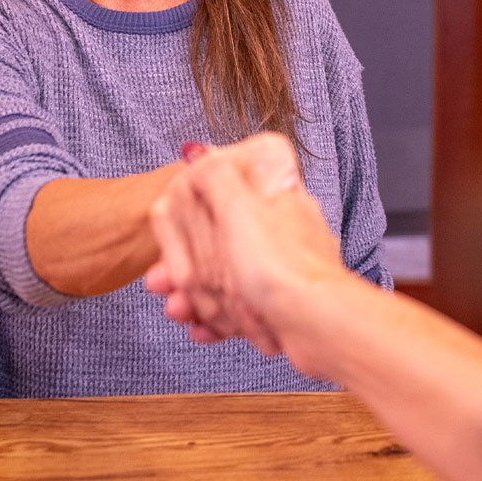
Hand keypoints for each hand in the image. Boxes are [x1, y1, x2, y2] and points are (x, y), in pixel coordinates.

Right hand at [145, 132, 344, 374]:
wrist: (317, 326)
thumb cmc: (282, 266)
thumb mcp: (236, 206)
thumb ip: (214, 174)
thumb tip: (198, 153)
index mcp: (271, 187)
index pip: (218, 185)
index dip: (188, 211)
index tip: (174, 226)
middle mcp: (278, 218)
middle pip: (216, 233)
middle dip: (185, 261)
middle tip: (163, 281)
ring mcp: (279, 257)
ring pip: (225, 270)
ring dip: (196, 292)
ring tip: (178, 310)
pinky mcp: (280, 294)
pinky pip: (240, 301)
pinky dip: (217, 315)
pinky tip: (200, 327)